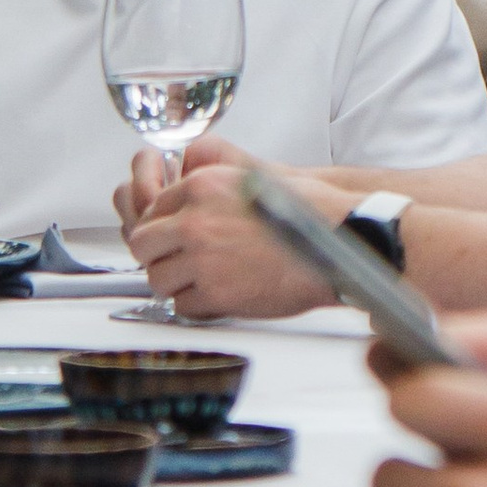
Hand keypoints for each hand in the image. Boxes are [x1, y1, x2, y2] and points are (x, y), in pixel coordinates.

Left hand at [119, 140, 342, 321]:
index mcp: (203, 185)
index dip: (164, 228)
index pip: (154, 209)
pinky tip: (217, 296)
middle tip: (178, 263)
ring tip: (201, 282)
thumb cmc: (311, 213)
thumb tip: (184, 212)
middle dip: (159, 255)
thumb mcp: (253, 181)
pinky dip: (197, 305)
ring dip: (176, 283)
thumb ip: (212, 193)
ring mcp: (203, 257)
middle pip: (144, 243)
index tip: (173, 239)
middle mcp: (196, 219)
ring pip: (157, 278)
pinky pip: (183, 305)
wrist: (342, 242)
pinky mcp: (216, 291)